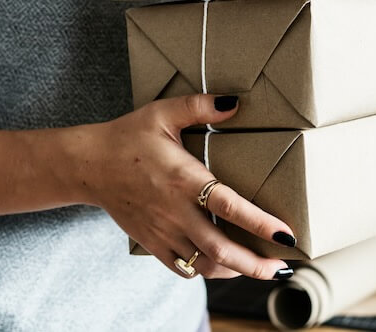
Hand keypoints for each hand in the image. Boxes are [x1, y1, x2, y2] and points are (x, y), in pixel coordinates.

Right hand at [77, 94, 295, 279]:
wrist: (88, 164)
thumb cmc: (128, 136)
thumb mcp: (163, 112)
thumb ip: (199, 106)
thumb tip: (235, 103)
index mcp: (183, 179)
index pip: (231, 207)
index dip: (261, 224)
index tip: (287, 235)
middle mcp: (175, 211)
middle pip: (221, 249)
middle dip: (255, 264)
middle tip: (281, 268)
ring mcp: (162, 231)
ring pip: (204, 265)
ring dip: (235, 272)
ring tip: (260, 270)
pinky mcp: (151, 242)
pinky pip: (182, 267)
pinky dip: (206, 272)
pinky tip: (223, 268)